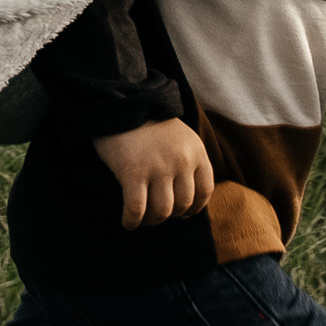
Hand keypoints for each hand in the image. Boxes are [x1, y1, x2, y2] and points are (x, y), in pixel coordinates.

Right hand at [92, 118, 214, 230]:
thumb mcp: (179, 136)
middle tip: (156, 214)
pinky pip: (137, 209)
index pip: (205, 190)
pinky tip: (128, 223)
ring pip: (162, 211)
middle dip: (170, 215)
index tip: (183, 214)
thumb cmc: (147, 122)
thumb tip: (186, 200)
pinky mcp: (134, 173)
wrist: (120, 102)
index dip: (194, 208)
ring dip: (152, 221)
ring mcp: (158, 167)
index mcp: (196, 150)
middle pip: (183, 205)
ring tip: (143, 220)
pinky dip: (132, 221)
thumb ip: (186, 160)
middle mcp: (181, 160)